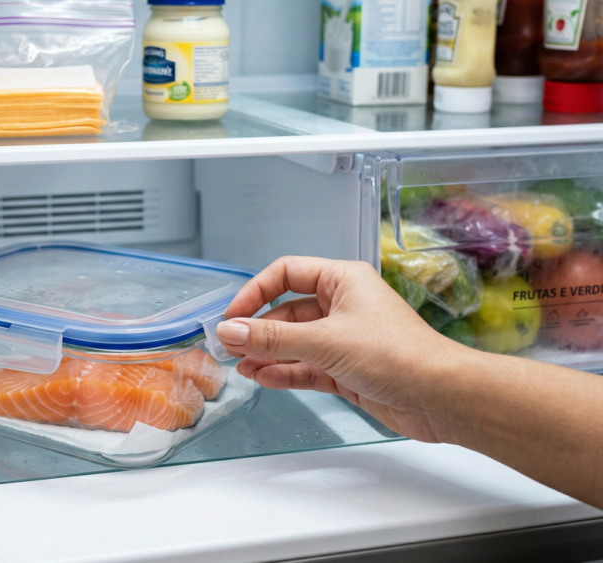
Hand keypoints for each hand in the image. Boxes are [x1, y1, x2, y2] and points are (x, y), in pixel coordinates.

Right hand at [215, 256, 471, 442]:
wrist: (441, 397)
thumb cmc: (397, 355)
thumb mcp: (324, 341)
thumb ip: (272, 339)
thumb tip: (230, 332)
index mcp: (343, 281)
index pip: (287, 274)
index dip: (256, 292)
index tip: (233, 316)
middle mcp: (343, 305)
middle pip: (286, 312)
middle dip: (258, 331)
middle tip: (230, 348)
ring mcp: (345, 339)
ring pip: (295, 342)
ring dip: (268, 355)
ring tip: (242, 368)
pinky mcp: (348, 369)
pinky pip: (307, 366)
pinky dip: (286, 372)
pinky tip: (265, 379)